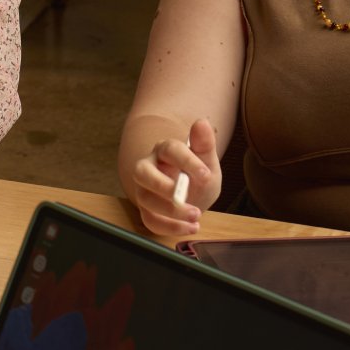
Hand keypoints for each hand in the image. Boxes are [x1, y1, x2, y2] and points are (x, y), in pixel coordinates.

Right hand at [128, 118, 218, 237]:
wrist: (195, 197)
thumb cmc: (197, 176)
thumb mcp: (207, 161)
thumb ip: (205, 144)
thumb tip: (203, 122)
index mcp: (165, 150)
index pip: (170, 149)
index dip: (187, 161)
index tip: (206, 174)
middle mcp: (149, 168)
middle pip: (142, 172)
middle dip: (162, 186)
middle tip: (184, 196)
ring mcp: (145, 190)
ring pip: (145, 198)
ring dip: (170, 210)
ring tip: (196, 216)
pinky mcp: (146, 210)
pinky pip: (149, 219)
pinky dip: (169, 227)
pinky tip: (190, 227)